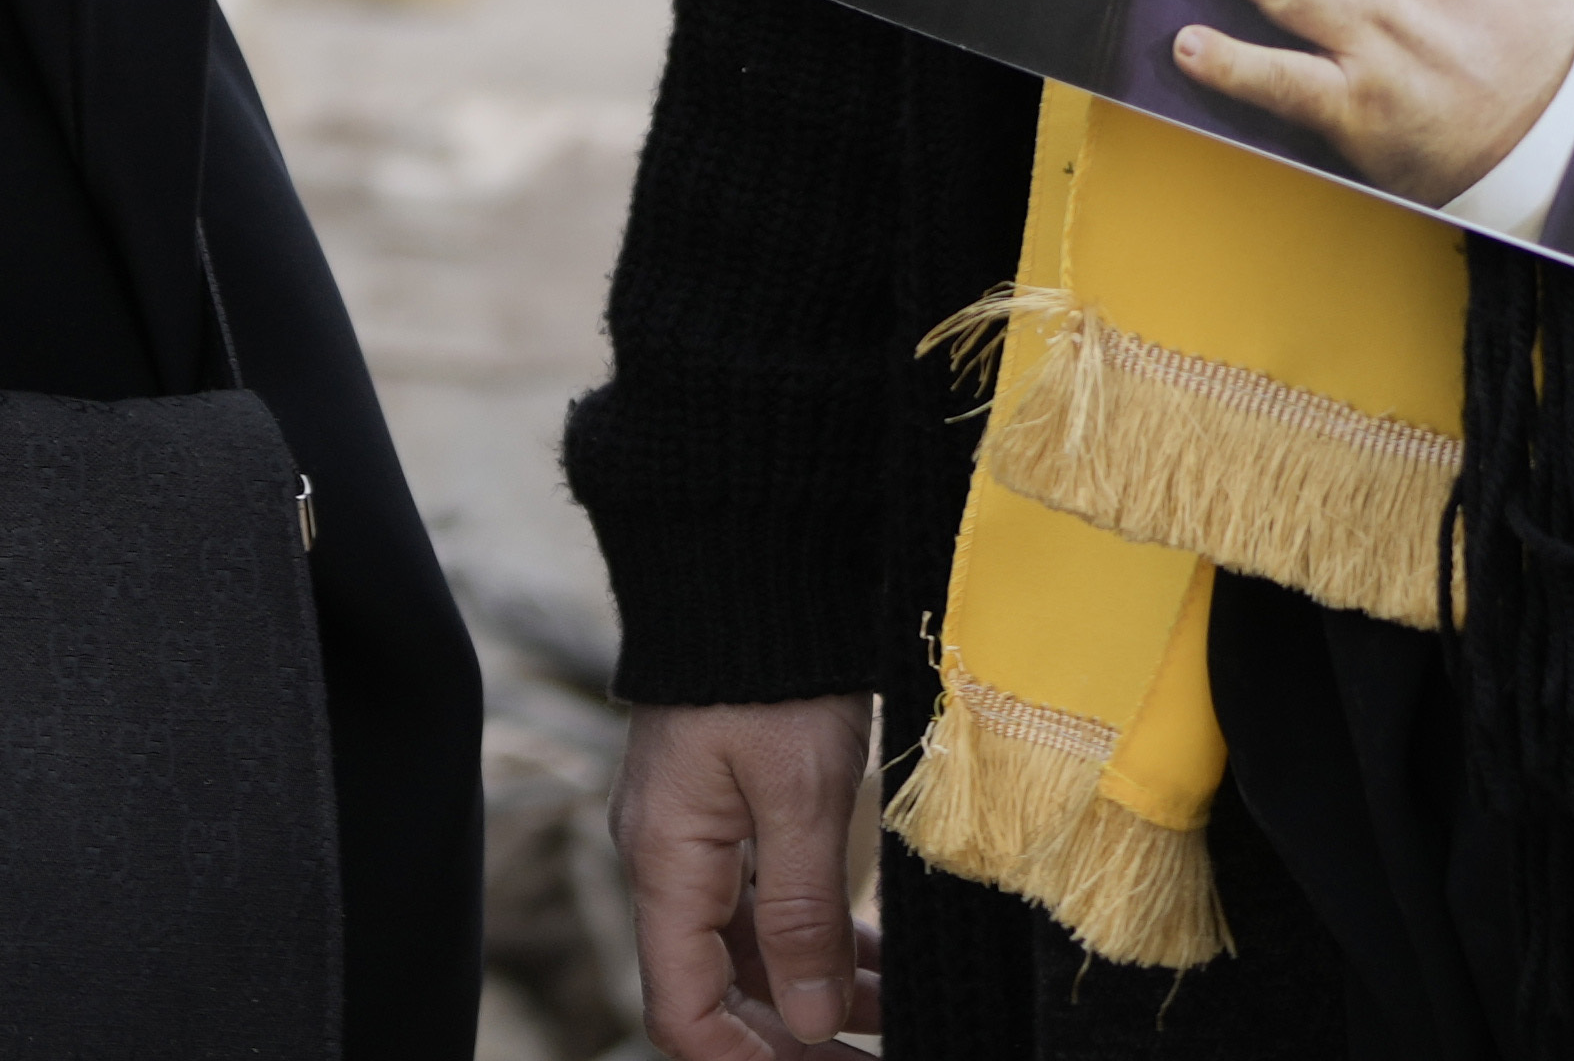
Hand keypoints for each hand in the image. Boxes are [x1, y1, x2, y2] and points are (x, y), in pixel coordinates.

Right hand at [617, 693, 884, 1060]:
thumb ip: (803, 914)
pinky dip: (822, 943)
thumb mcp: (799, 793)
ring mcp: (697, 839)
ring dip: (822, 994)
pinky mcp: (729, 814)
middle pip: (722, 993)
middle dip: (799, 1039)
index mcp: (668, 865)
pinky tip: (879, 963)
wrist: (748, 563)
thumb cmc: (769, 670)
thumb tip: (806, 1020)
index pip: (684, 1012)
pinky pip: (767, 907)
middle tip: (882, 1058)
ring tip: (905, 1017)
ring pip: (753, 953)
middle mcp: (670, 863)